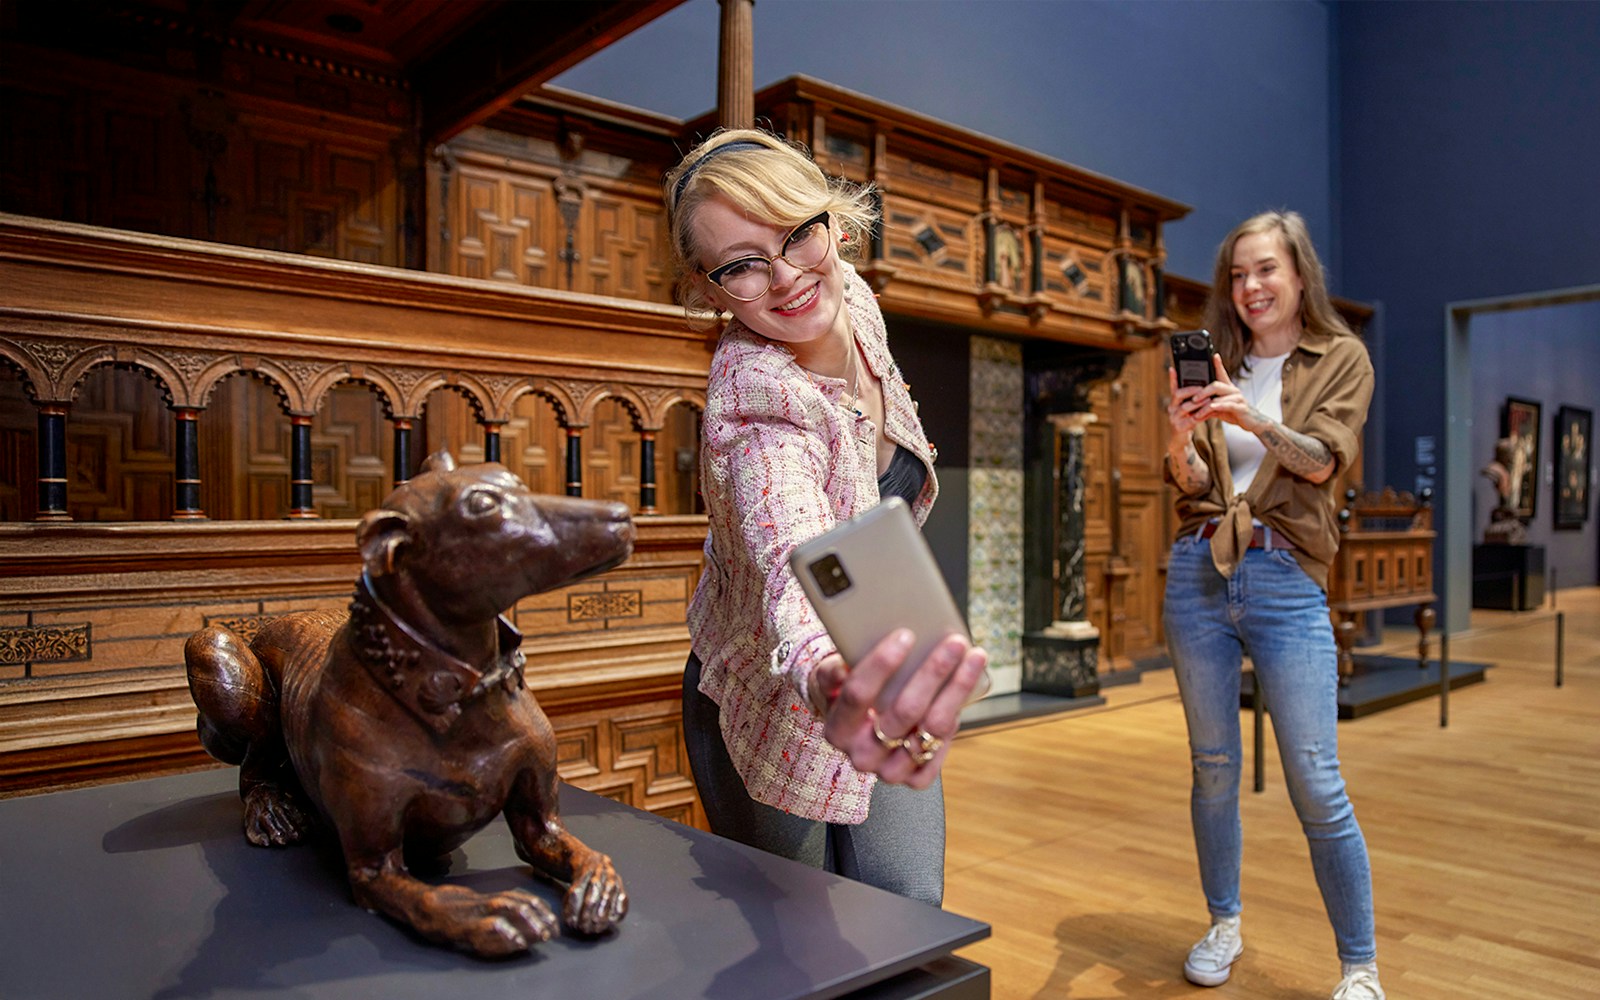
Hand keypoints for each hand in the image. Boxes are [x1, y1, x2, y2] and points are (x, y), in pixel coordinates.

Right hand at [816, 629, 987, 787]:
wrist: (859, 731)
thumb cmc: (847, 695)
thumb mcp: (830, 680)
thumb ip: (831, 673)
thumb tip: (841, 671)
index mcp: (837, 730)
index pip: (858, 694)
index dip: (882, 664)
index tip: (906, 635)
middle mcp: (862, 756)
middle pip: (905, 710)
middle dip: (934, 671)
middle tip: (954, 642)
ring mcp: (890, 771)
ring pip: (933, 727)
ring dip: (958, 689)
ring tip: (973, 657)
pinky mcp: (916, 778)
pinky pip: (943, 745)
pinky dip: (957, 714)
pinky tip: (966, 688)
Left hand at [1168, 355, 1252, 431]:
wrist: (1251, 422)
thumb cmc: (1233, 412)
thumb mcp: (1219, 406)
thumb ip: (1208, 402)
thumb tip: (1193, 402)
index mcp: (1227, 388)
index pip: (1222, 373)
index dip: (1218, 364)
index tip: (1214, 355)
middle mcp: (1233, 390)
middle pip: (1216, 385)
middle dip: (1203, 392)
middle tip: (1193, 399)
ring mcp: (1238, 398)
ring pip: (1220, 397)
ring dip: (1206, 405)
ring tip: (1196, 412)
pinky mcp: (1241, 407)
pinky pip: (1228, 405)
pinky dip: (1218, 407)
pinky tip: (1211, 408)